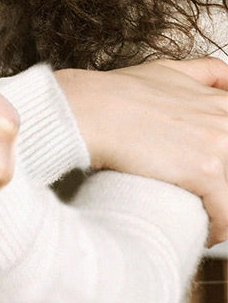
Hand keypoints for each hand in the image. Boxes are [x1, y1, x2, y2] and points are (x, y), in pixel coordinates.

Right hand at [56, 58, 227, 245]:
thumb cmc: (114, 93)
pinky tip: (204, 232)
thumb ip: (202, 72)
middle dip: (221, 183)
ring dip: (221, 208)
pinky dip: (218, 229)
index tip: (211, 171)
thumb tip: (225, 76)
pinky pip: (226, 214)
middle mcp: (225, 120)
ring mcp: (219, 145)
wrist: (87, 109)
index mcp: (219, 101)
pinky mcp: (206, 171)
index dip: (221, 157)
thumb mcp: (164, 70)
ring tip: (204, 219)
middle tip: (203, 194)